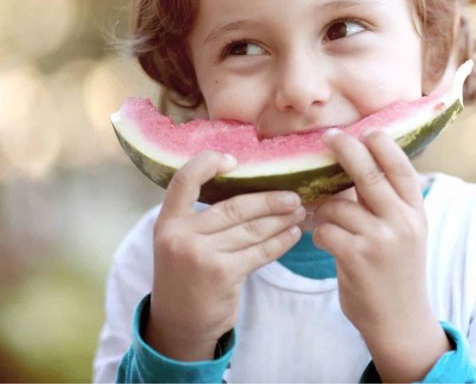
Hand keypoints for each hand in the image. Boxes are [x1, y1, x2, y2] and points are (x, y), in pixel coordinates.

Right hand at [145, 150, 304, 360]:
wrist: (179, 325)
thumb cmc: (187, 277)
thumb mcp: (180, 244)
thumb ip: (202, 219)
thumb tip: (251, 188)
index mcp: (167, 222)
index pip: (184, 180)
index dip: (208, 163)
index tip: (234, 159)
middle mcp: (180, 235)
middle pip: (234, 206)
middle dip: (269, 200)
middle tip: (293, 195)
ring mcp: (200, 255)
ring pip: (251, 228)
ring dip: (281, 219)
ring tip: (299, 212)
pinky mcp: (222, 273)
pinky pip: (260, 251)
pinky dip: (280, 241)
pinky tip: (292, 234)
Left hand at [312, 130, 449, 381]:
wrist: (401, 320)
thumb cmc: (397, 271)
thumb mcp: (406, 233)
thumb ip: (388, 202)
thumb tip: (357, 165)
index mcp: (416, 212)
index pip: (401, 167)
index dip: (382, 144)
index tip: (365, 130)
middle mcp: (402, 222)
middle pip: (369, 174)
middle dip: (345, 149)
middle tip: (329, 136)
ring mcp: (380, 240)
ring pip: (337, 206)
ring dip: (325, 211)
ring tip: (329, 222)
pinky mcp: (357, 258)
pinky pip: (325, 230)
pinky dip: (320, 233)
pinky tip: (328, 243)